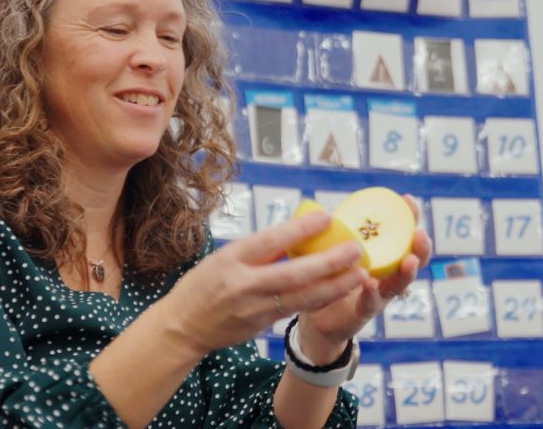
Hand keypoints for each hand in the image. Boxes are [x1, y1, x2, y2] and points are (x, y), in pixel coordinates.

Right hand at [163, 211, 368, 355]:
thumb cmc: (202, 285)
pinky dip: (319, 299)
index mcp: (232, 259)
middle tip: (356, 249)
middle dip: (329, 261)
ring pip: (302, 297)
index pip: (271, 241)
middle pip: (294, 273)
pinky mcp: (262, 325)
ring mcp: (255, 308)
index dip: (300, 229)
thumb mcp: (222, 258)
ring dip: (334, 286)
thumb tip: (295, 235)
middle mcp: (244, 284)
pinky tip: (338, 290)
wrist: (182, 326)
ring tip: (359, 273)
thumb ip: (257, 250)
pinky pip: (295, 309)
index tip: (326, 216)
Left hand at [297, 195, 432, 363]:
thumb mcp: (334, 251)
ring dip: (406, 272)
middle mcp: (385, 275)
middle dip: (420, 247)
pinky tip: (370, 283)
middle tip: (421, 234)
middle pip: (411, 259)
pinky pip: (370, 303)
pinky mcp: (363, 312)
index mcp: (380, 256)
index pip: (400, 234)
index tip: (408, 200)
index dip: (408, 218)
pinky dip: (371, 293)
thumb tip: (314, 208)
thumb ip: (333, 234)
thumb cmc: (330, 277)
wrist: (317, 316)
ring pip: (398, 283)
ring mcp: (378, 295)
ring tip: (410, 260)